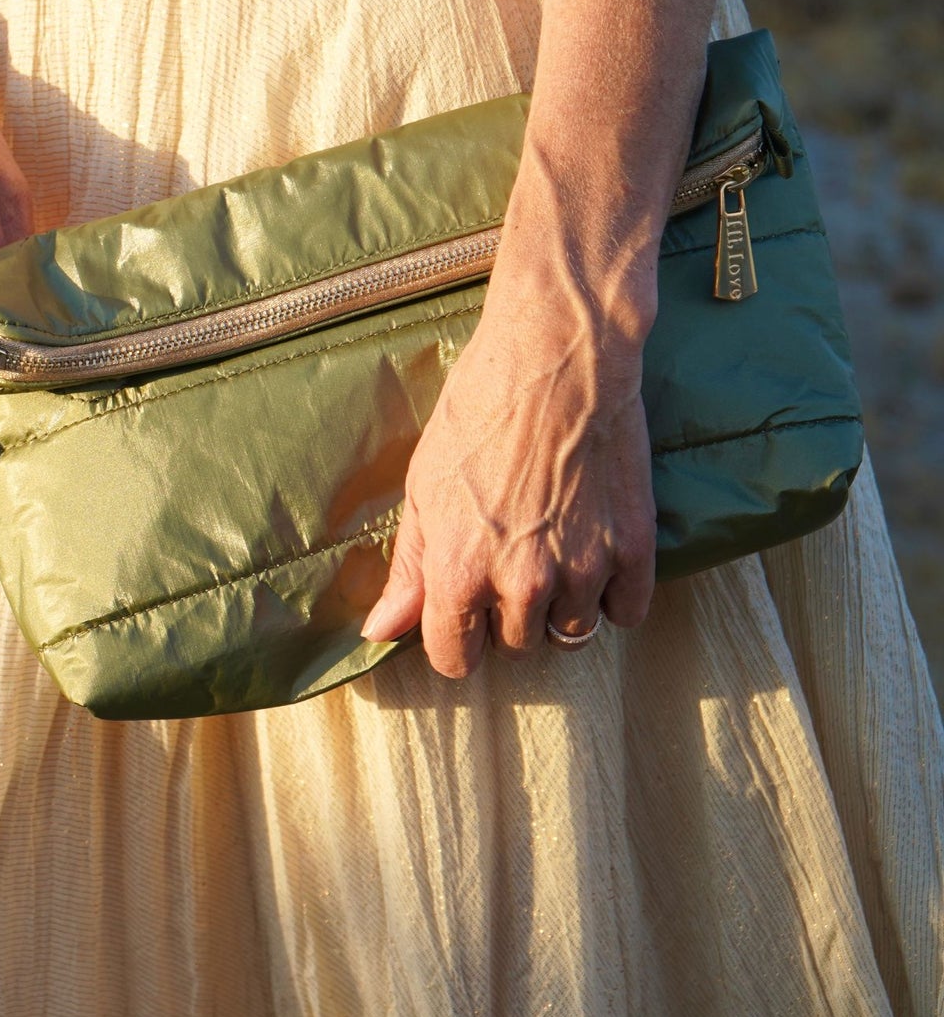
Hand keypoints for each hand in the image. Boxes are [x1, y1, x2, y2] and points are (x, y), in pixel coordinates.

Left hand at [358, 260, 657, 674]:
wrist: (557, 358)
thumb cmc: (477, 413)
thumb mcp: (424, 487)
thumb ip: (409, 568)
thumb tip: (381, 632)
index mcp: (459, 571)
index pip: (454, 658)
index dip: (453, 639)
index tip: (461, 615)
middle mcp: (522, 582)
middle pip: (515, 647)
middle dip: (505, 616)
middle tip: (507, 562)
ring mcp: (584, 567)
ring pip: (572, 635)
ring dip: (559, 608)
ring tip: (550, 555)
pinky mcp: (635, 546)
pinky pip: (626, 612)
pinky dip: (612, 595)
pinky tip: (594, 556)